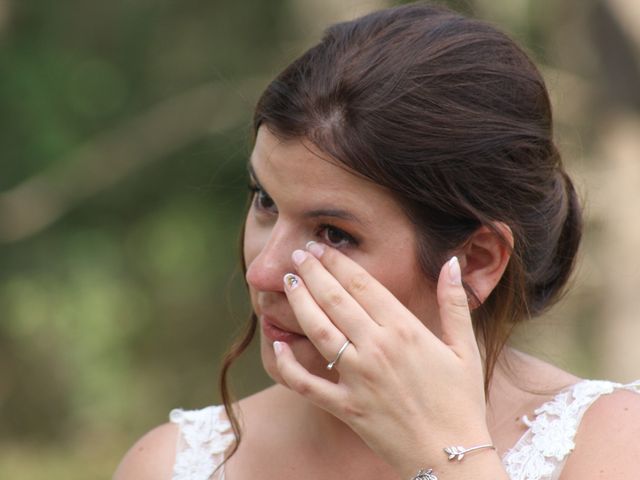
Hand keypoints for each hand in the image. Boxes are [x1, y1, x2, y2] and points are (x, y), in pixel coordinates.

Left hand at [273, 242, 491, 476]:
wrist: (452, 457)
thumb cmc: (461, 402)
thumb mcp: (465, 348)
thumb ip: (454, 304)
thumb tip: (452, 263)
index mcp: (405, 330)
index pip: (363, 285)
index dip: (338, 262)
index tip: (322, 247)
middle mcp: (377, 349)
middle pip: (336, 300)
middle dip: (313, 273)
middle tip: (298, 254)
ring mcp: (358, 379)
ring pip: (318, 331)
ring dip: (300, 303)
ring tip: (288, 282)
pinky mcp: (346, 408)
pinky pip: (308, 384)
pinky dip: (288, 365)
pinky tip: (276, 345)